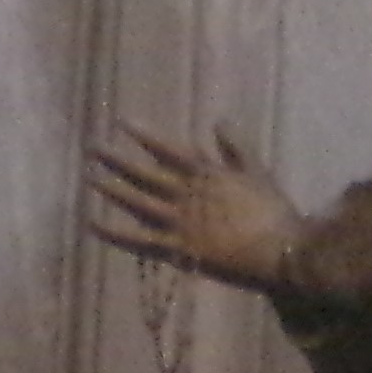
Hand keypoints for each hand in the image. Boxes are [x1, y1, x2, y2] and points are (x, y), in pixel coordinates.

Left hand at [86, 122, 304, 289]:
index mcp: (205, 173)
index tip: (122, 121)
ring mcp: (179, 221)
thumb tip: (219, 120)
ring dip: (111, 189)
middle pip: (144, 172)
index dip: (143, 134)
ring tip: (89, 177)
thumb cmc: (274, 214)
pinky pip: (140, 240)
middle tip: (92, 147)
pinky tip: (93, 222)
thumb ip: (235, 147)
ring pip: (137, 201)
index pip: (167, 148)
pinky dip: (114, 232)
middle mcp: (186, 194)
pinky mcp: (178, 249)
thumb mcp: (257, 172)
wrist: (282, 252)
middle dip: (116, 158)